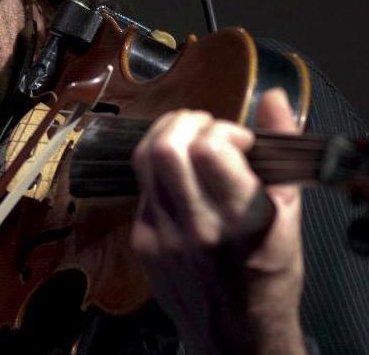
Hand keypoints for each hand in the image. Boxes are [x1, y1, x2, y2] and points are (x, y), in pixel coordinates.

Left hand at [130, 88, 305, 354]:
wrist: (235, 334)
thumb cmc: (269, 273)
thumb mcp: (289, 215)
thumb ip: (279, 153)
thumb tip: (273, 99)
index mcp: (242, 220)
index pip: (208, 149)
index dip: (221, 129)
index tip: (236, 139)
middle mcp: (197, 227)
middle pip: (165, 149)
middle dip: (183, 121)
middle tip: (202, 126)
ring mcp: (162, 235)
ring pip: (143, 160)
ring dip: (164, 135)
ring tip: (185, 138)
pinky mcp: (140, 240)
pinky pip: (141, 187)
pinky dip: (158, 171)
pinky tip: (178, 179)